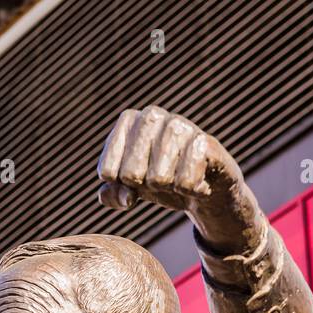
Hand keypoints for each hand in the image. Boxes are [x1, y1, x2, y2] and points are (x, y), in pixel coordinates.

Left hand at [96, 105, 264, 254]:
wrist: (205, 186)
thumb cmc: (162, 181)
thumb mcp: (131, 189)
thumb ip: (113, 194)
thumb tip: (125, 197)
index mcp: (128, 121)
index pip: (107, 170)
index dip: (122, 187)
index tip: (137, 180)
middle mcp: (151, 116)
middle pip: (131, 174)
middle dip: (145, 187)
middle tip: (161, 179)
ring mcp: (179, 125)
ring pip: (158, 179)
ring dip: (169, 189)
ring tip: (179, 178)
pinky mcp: (204, 141)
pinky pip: (185, 182)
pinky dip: (190, 191)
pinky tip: (198, 182)